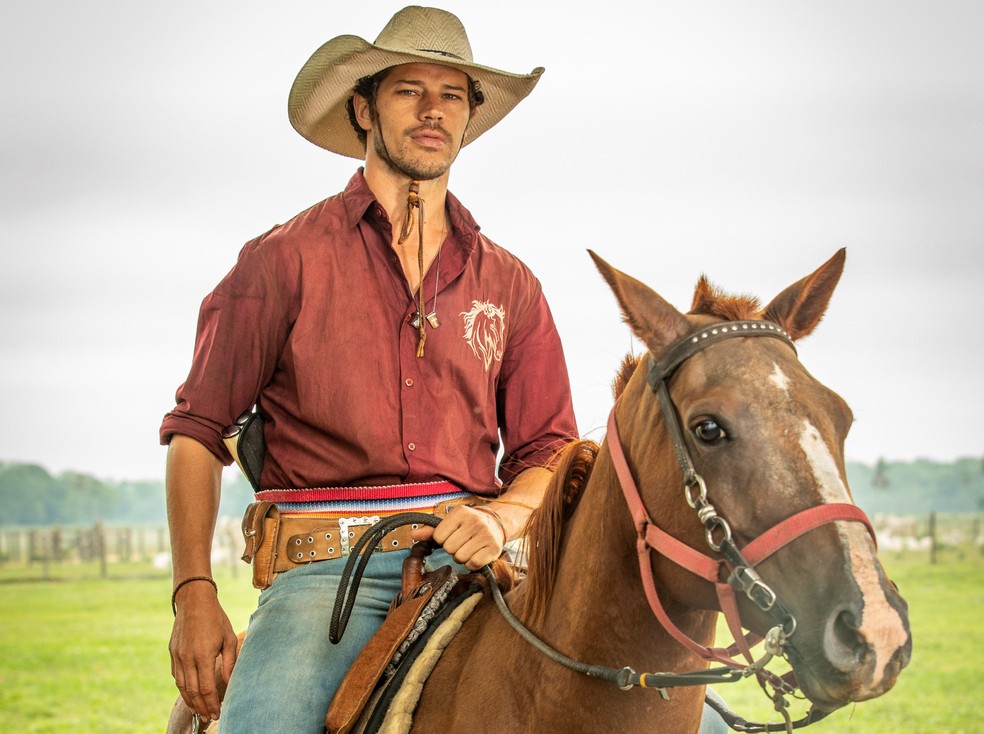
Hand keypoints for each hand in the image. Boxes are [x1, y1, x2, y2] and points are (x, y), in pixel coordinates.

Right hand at [168, 583, 237, 721]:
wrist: (194, 601)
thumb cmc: (216, 618)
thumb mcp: (228, 639)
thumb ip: (230, 662)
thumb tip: (231, 683)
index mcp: (203, 655)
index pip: (207, 688)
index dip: (212, 704)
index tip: (218, 714)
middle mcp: (188, 658)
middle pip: (193, 692)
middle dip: (202, 707)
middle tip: (210, 718)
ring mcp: (178, 656)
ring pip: (182, 687)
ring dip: (191, 701)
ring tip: (200, 711)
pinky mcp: (172, 653)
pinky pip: (177, 676)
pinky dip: (183, 688)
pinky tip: (190, 694)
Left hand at [410, 505, 505, 569]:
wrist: (497, 523)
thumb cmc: (468, 523)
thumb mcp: (451, 521)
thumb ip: (431, 529)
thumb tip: (413, 534)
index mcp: (461, 512)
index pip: (438, 536)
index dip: (442, 539)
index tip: (452, 535)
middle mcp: (474, 521)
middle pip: (449, 548)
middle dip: (452, 549)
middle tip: (462, 542)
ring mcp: (486, 535)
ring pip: (460, 557)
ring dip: (462, 557)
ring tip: (469, 547)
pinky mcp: (494, 549)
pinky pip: (472, 564)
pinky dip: (472, 563)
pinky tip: (476, 554)